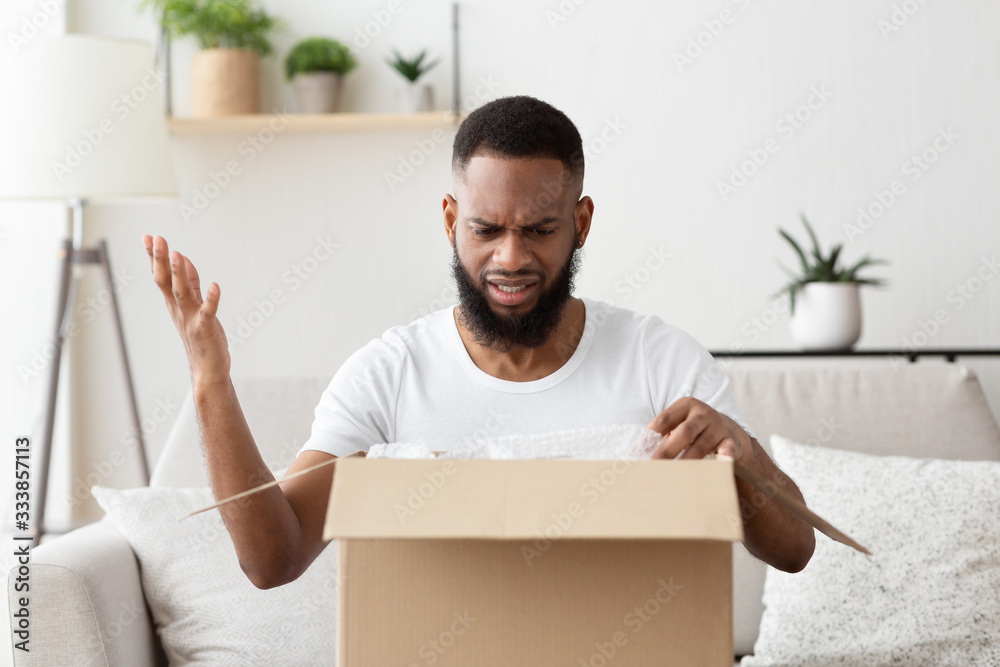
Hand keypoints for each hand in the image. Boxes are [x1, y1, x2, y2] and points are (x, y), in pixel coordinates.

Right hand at [142, 235, 230, 387]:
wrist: (206, 369)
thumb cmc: (200, 336)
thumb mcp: (193, 304)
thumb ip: (190, 281)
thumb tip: (182, 258)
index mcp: (174, 303)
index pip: (161, 275)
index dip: (154, 256)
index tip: (148, 236)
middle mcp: (178, 309)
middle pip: (165, 281)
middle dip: (160, 259)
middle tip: (156, 238)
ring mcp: (190, 318)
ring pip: (182, 292)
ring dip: (179, 273)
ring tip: (177, 254)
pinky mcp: (206, 328)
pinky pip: (208, 311)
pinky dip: (212, 299)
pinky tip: (216, 285)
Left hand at [645, 397, 752, 462]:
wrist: (727, 429)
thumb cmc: (694, 429)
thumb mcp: (679, 423)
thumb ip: (662, 435)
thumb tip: (638, 454)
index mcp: (685, 406)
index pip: (664, 420)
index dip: (650, 436)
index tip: (637, 454)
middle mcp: (702, 414)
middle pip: (683, 432)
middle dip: (667, 452)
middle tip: (653, 468)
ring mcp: (718, 426)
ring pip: (701, 445)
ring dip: (687, 462)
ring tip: (674, 477)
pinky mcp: (731, 440)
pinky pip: (728, 447)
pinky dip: (726, 454)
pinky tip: (723, 459)